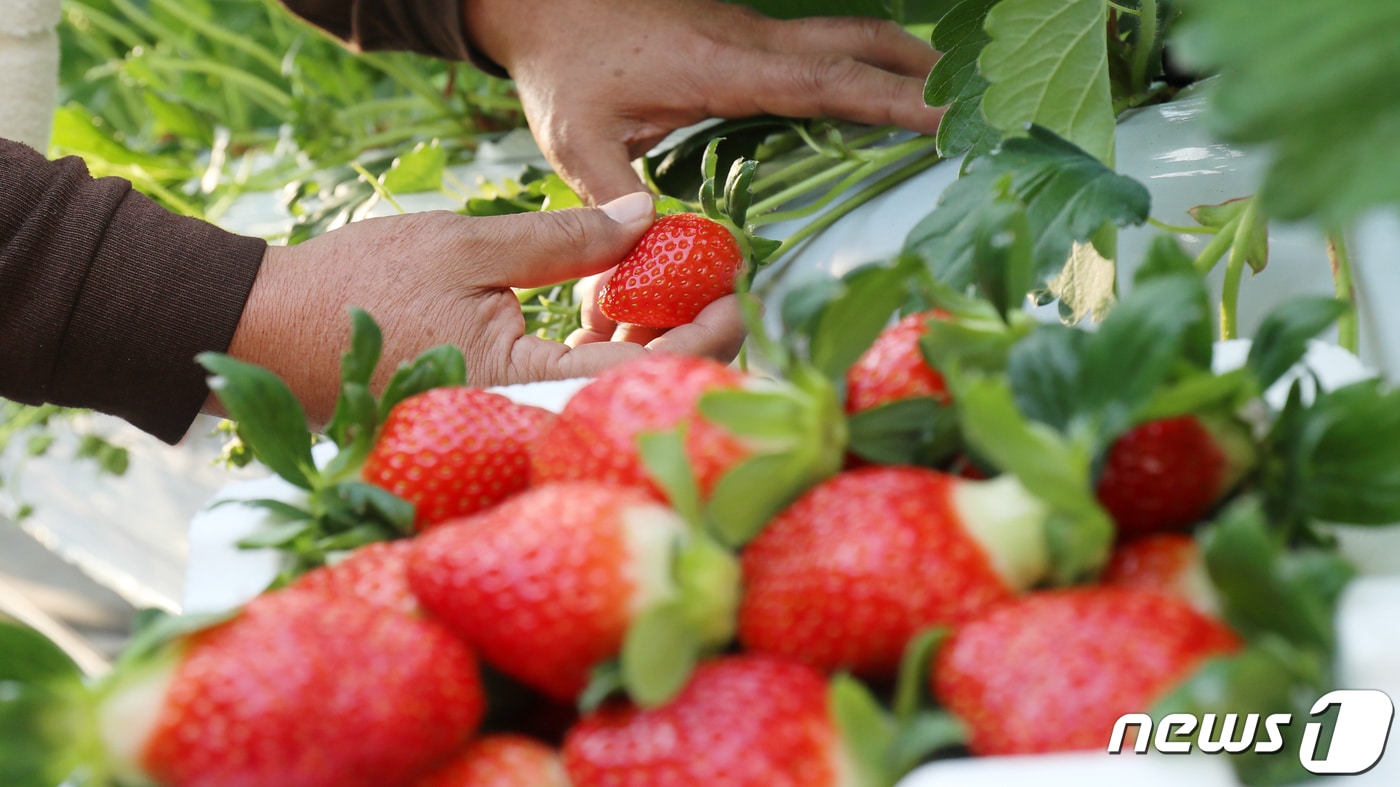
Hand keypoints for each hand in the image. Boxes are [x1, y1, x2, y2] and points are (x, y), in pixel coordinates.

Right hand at [212, 193, 744, 426]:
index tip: (733, 291)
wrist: (267, 329)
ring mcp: (510, 419)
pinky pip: (569, 384)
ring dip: (643, 338)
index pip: (642, 376)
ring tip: (665, 279)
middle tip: (719, 285)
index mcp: (522, 390)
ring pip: (605, 387)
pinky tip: (608, 300)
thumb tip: (649, 217)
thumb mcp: (467, 247)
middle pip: (636, 390)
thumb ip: (566, 239)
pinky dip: (598, 345)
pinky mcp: (497, 407)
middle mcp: (523, 421)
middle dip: (686, 338)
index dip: (702, 338)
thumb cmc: (356, 287)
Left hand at [464, 0, 942, 203]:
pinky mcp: (734, 34)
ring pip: (839, 35)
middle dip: (917, 69)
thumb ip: (616, 197)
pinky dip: (856, 60)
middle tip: (969, 104)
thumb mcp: (575, 139)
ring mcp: (744, 32)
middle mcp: (746, 42)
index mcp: (720, 68)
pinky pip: (812, 45)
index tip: (943, 119)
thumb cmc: (559, 65)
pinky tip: (864, 88)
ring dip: (893, 57)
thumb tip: (659, 247)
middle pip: (854, 42)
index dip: (887, 100)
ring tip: (940, 92)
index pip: (823, 83)